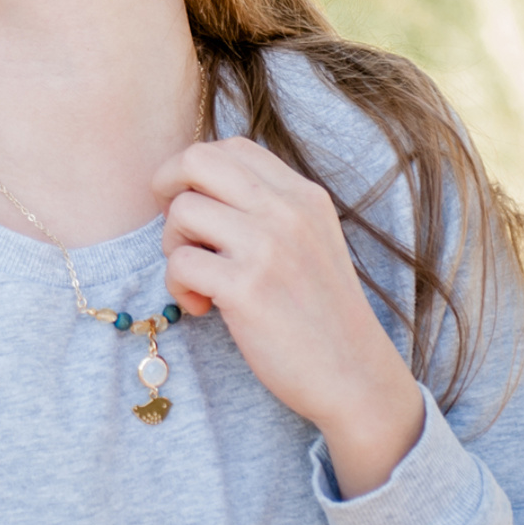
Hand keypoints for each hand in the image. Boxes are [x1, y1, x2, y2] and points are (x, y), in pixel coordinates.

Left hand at [155, 136, 425, 497]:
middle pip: (195, 160)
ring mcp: (268, 248)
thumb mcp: (310, 239)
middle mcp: (287, 212)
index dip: (195, 171)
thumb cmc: (318, 310)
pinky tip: (202, 307)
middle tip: (179, 232)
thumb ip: (268, 206)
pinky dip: (178, 287)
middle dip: (168, 190)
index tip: (196, 205)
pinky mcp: (247, 289)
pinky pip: (179, 264)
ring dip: (173, 247)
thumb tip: (196, 181)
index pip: (230, 147)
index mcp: (303, 195)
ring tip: (197, 279)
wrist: (356, 377)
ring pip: (180, 211)